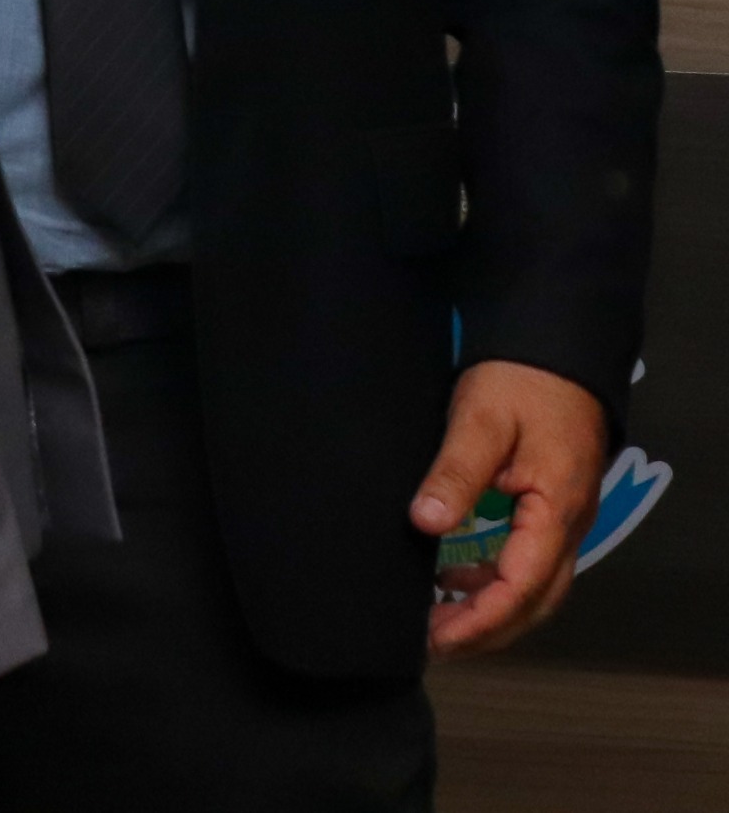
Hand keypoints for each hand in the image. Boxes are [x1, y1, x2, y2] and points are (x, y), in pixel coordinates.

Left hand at [417, 360, 607, 654]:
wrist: (554, 349)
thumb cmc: (518, 381)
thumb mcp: (480, 421)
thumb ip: (455, 473)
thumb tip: (424, 524)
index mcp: (556, 511)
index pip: (522, 586)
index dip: (480, 619)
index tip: (436, 639)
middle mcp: (568, 525)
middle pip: (536, 601)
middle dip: (486, 629)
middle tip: (432, 644)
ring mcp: (562, 519)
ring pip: (535, 586)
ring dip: (491, 609)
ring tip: (437, 620)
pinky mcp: (548, 508)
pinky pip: (528, 561)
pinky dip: (494, 581)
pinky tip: (454, 578)